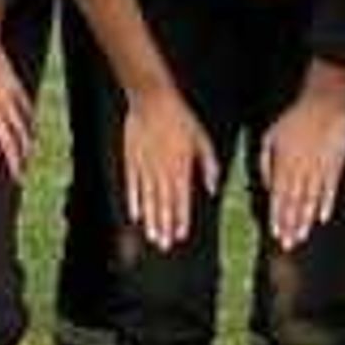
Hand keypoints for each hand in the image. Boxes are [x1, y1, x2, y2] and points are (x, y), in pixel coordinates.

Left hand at [0, 2, 33, 185]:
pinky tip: (32, 135)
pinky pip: (27, 110)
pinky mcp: (14, 86)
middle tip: (18, 179)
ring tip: (27, 163)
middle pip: (7, 139)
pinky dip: (30, 125)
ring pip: (21, 127)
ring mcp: (6, 95)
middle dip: (14, 161)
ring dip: (25, 147)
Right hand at [118, 82, 218, 245]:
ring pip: (148, 199)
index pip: (182, 199)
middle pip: (163, 203)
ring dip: (150, 219)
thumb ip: (208, 165)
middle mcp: (163, 170)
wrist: (152, 99)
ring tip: (151, 236)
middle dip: (164, 226)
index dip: (181, 219)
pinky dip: (134, 201)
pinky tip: (134, 215)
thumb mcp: (202, 138)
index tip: (180, 235)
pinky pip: (132, 186)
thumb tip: (214, 188)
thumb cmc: (180, 117)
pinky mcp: (131, 159)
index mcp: (181, 166)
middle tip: (164, 245)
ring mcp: (145, 166)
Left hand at [256, 81, 344, 252]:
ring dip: (305, 220)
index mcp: (283, 165)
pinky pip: (330, 190)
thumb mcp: (270, 137)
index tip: (276, 234)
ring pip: (311, 200)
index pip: (279, 198)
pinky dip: (326, 204)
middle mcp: (300, 171)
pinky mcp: (334, 166)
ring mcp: (318, 170)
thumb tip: (266, 186)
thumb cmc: (294, 118)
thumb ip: (265, 163)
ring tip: (302, 236)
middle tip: (288, 245)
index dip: (277, 217)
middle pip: (294, 204)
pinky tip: (322, 218)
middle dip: (290, 226)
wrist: (323, 104)